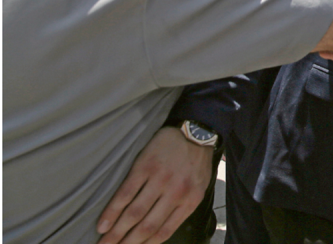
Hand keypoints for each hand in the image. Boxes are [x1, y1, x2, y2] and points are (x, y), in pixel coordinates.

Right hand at [96, 127, 213, 243]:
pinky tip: (102, 224)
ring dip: (115, 232)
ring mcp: (159, 180)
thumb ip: (183, 207)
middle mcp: (175, 193)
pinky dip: (112, 211)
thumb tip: (162, 231)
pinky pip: (125, 193)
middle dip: (126, 243)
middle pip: (146, 227)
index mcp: (190, 201)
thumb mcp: (199, 187)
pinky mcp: (145, 167)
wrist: (195, 130)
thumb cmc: (196, 161)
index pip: (164, 232)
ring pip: (133, 213)